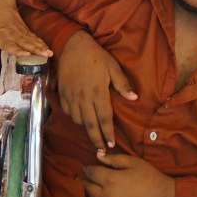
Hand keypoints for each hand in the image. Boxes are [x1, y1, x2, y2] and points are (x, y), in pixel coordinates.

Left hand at [0, 0, 51, 72]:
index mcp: (2, 38)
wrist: (1, 5)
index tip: (27, 54)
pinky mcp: (26, 30)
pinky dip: (42, 43)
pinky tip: (48, 48)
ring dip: (42, 47)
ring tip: (50, 53)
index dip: (19, 50)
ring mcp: (21, 32)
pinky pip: (34, 37)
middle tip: (46, 56)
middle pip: (26, 43)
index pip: (11, 45)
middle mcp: (13, 35)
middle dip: (37, 50)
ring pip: (32, 40)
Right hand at [58, 31, 136, 151]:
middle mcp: (83, 98)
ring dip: (85, 129)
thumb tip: (134, 98)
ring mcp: (71, 96)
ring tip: (93, 134)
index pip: (104, 119)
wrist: (72, 45)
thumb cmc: (96, 56)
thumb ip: (122, 84)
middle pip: (90, 125)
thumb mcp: (113, 67)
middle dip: (96, 140)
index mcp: (98, 92)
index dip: (108, 134)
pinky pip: (68, 112)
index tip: (111, 144)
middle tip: (102, 151)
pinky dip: (74, 118)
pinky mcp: (62, 93)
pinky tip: (80, 119)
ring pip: (78, 120)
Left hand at [82, 153, 175, 196]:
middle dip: (83, 182)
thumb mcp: (135, 163)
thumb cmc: (152, 179)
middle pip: (88, 189)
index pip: (91, 173)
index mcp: (111, 180)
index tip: (86, 168)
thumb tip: (99, 156)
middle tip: (80, 179)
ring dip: (94, 194)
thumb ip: (115, 159)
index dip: (88, 169)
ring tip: (91, 189)